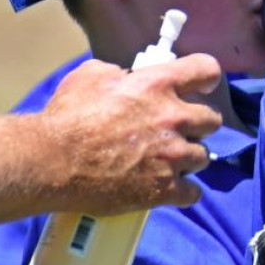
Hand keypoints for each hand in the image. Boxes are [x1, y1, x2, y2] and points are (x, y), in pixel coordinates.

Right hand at [38, 55, 223, 213]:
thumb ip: (119, 72)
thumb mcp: (91, 76)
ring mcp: (173, 156)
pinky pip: (192, 193)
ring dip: (188, 158)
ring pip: (203, 157)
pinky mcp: (164, 189)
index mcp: (158, 85)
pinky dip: (183, 192)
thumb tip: (127, 77)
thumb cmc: (67, 116)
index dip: (206, 79)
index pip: (207, 71)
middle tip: (178, 131)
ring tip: (168, 162)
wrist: (52, 162)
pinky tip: (169, 190)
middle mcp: (173, 118)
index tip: (201, 87)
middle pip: (212, 120)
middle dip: (198, 125)